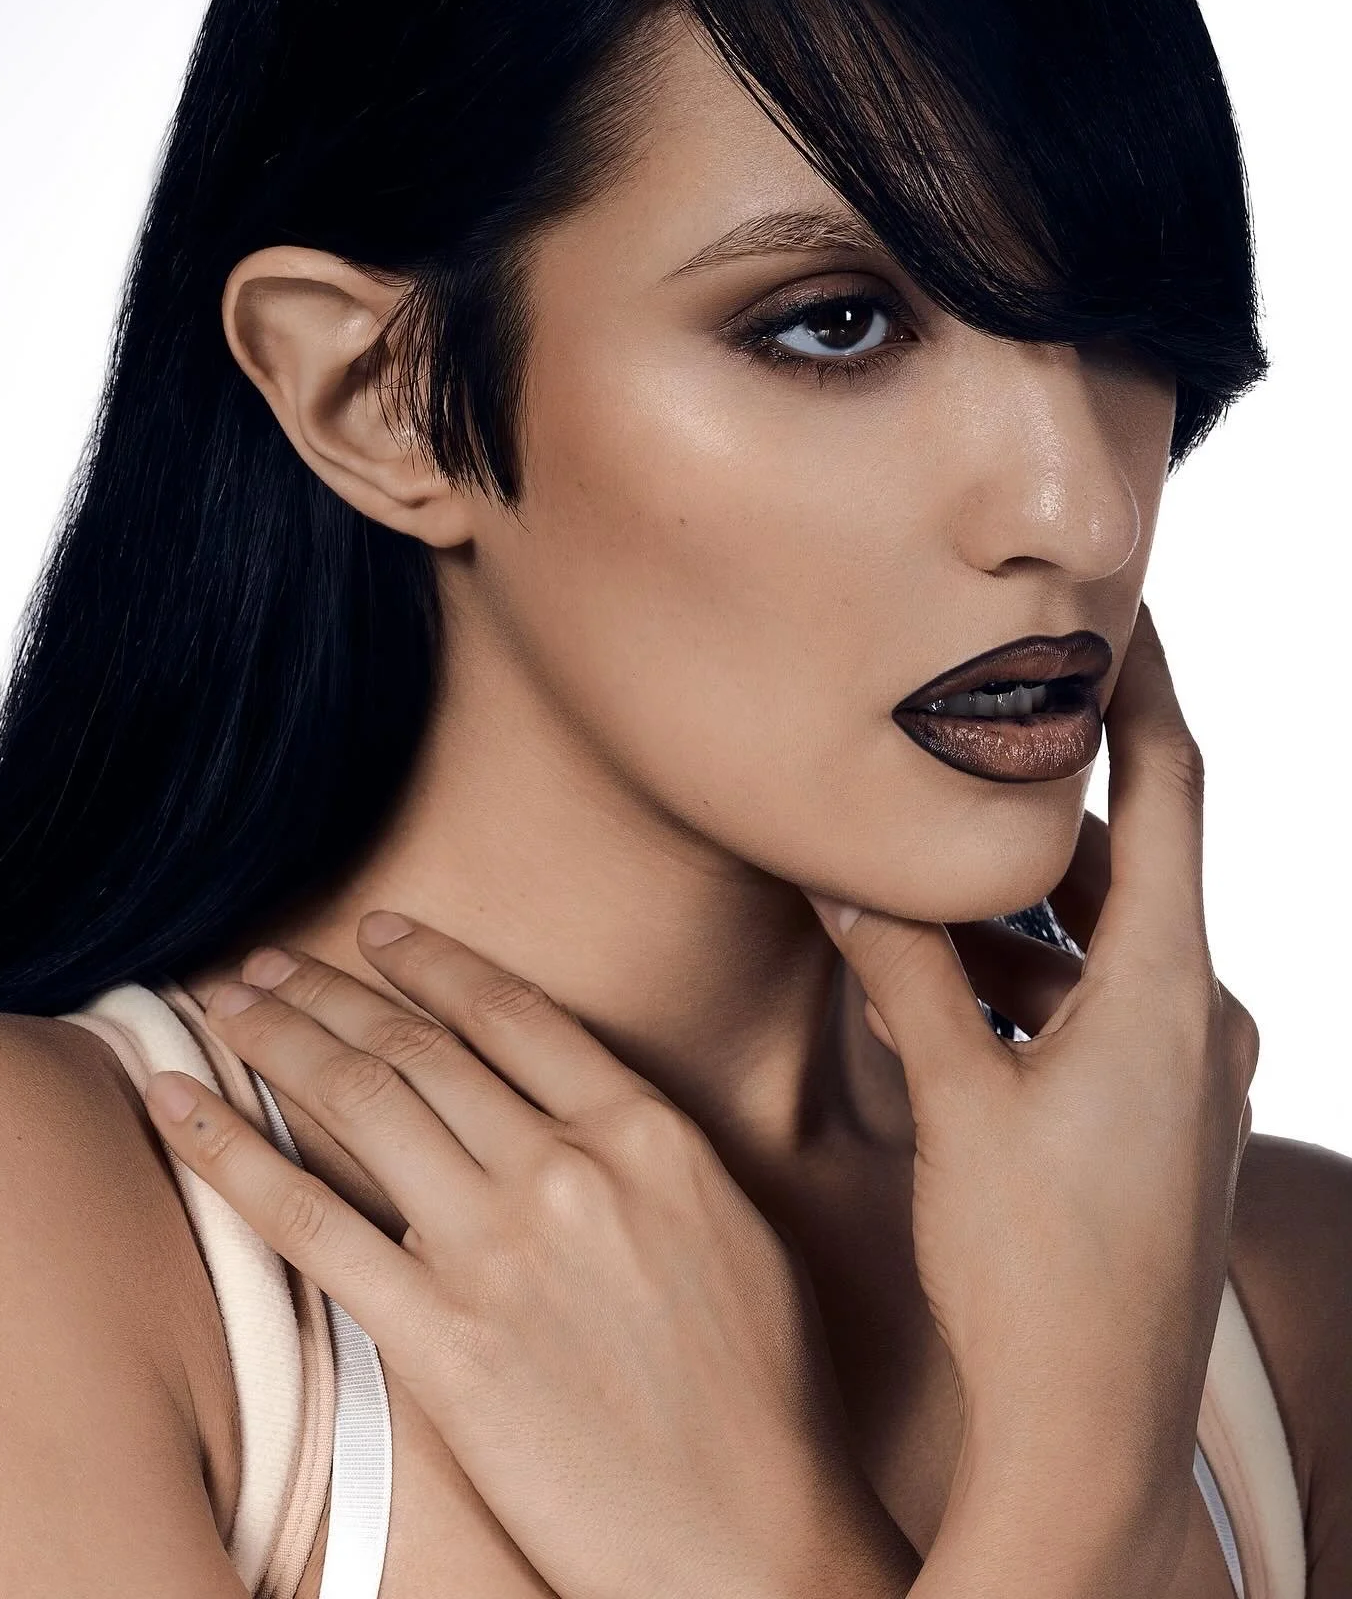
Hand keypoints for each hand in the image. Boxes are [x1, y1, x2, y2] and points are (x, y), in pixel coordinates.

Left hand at [144, 927, 917, 1598]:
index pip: (513, 1012)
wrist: (746, 1538)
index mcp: (647, 1133)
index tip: (381, 932)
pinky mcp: (442, 1340)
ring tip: (229, 1001)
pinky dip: (235, 1154)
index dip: (435, 962)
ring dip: (281, 1037)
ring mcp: (499, 1250)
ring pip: (364, 1102)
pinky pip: (315, 1224)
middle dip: (333, 990)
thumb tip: (573, 1107)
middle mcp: (568, 1168)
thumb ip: (646, 1149)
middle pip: (422, 1046)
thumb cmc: (761, 1394)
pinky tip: (183, 1107)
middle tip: (271, 960)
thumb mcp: (729, 1225)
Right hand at [804, 606, 1258, 1572]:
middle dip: (1040, 816)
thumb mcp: (957, 1103)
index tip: (1122, 618)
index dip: (1149, 690)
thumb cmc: (1034, 1274)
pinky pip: (1103, 1012)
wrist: (1092, 1434)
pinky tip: (952, 1001)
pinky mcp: (1165, 1124)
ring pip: (1106, 946)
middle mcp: (1200, 1022)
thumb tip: (852, 875)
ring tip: (920, 899)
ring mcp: (1190, 1079)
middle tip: (958, 764)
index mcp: (1165, 992)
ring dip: (1022, 915)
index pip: (1175, 790)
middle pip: (1129, 865)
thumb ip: (907, 973)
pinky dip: (1036, 985)